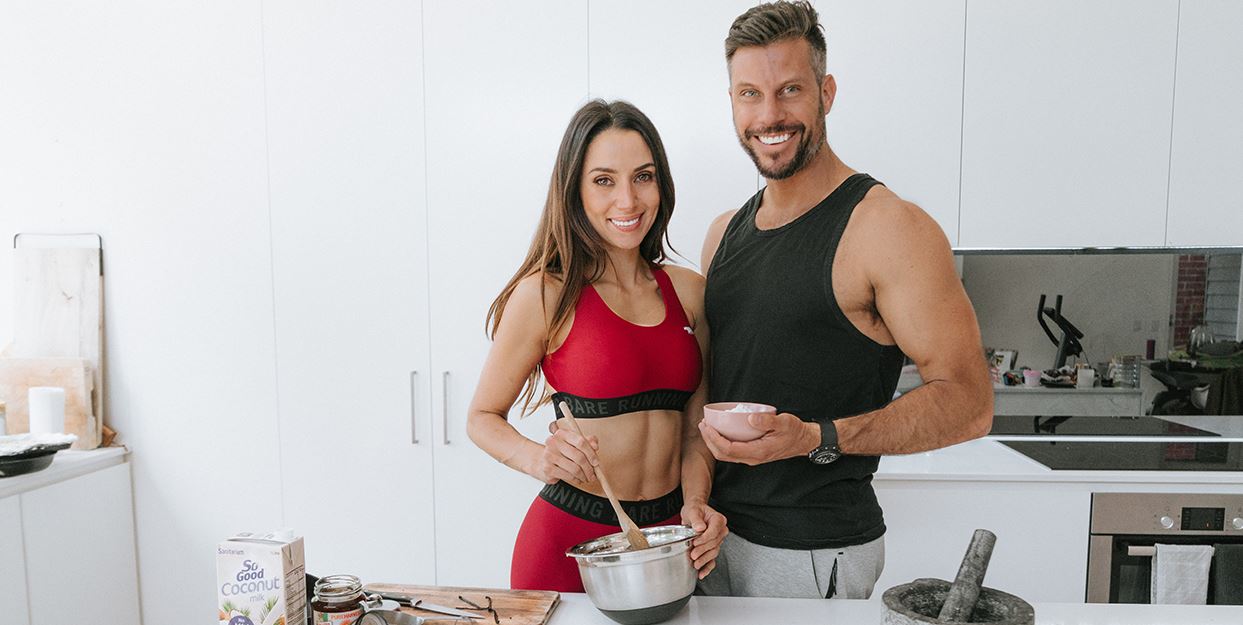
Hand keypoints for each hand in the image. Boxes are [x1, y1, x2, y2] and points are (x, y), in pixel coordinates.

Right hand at [530, 425, 599, 483]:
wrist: (538, 460)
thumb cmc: (558, 452)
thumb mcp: (572, 443)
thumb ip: (586, 442)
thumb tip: (595, 445)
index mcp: (562, 434)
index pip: (581, 442)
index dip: (591, 453)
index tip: (596, 462)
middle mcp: (554, 443)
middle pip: (579, 457)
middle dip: (589, 468)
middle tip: (593, 474)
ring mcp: (550, 456)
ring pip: (575, 468)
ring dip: (584, 475)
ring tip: (586, 477)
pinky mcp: (548, 469)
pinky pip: (568, 476)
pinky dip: (576, 480)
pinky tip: (578, 479)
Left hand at [681, 500, 726, 578]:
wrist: (694, 512)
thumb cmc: (695, 509)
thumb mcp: (693, 510)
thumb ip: (696, 519)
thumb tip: (700, 528)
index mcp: (719, 520)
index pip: (715, 532)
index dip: (705, 539)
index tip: (695, 542)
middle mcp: (721, 531)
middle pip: (714, 544)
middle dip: (703, 551)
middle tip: (693, 554)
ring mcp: (718, 540)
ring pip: (714, 552)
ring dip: (704, 559)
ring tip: (695, 563)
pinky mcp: (712, 548)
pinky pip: (713, 559)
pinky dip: (707, 567)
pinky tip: (702, 573)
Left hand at [698, 411, 817, 465]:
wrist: (803, 441)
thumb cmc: (794, 432)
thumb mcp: (784, 423)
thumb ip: (767, 421)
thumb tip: (750, 418)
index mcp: (758, 452)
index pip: (728, 449)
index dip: (714, 439)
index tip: (707, 426)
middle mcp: (752, 457)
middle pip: (723, 454)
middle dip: (709, 440)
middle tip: (702, 424)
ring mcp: (752, 457)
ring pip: (726, 455)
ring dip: (713, 442)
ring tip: (706, 427)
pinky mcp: (752, 453)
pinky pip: (732, 451)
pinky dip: (721, 442)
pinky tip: (719, 431)